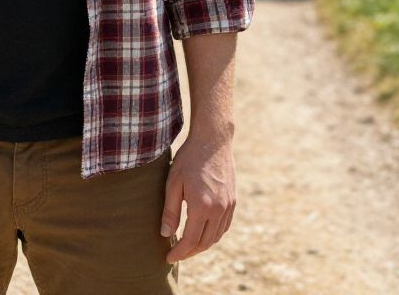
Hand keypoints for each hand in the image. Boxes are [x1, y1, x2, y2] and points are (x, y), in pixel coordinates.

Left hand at [160, 132, 235, 262]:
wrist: (213, 140)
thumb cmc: (189, 159)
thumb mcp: (173, 182)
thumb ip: (170, 211)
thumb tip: (165, 234)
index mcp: (202, 206)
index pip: (190, 240)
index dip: (179, 252)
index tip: (168, 258)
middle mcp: (218, 210)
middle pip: (205, 243)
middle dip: (190, 252)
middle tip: (176, 253)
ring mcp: (228, 206)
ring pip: (216, 236)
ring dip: (202, 245)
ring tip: (187, 245)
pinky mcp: (233, 201)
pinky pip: (224, 226)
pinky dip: (213, 235)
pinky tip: (203, 232)